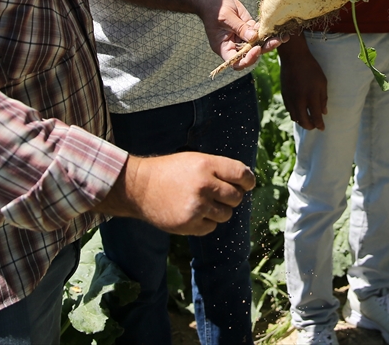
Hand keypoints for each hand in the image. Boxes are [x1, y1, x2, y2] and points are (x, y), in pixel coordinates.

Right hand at [100, 152, 255, 235]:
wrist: (139, 187)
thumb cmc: (169, 171)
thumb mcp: (194, 160)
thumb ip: (219, 169)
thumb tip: (247, 181)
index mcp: (207, 165)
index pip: (242, 174)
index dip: (248, 181)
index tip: (247, 184)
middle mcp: (204, 185)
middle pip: (237, 197)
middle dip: (231, 197)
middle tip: (217, 194)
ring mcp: (197, 206)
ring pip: (226, 214)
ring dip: (219, 211)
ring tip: (202, 204)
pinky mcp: (189, 224)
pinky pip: (211, 227)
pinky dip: (205, 222)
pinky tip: (192, 213)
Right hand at [197, 0, 278, 68]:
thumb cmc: (214, 9)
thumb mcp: (226, 18)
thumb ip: (240, 28)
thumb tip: (254, 38)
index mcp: (224, 48)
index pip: (236, 62)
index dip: (248, 59)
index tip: (256, 49)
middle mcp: (234, 46)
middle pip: (250, 54)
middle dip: (264, 49)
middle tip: (277, 41)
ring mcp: (242, 38)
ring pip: (257, 44)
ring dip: (269, 41)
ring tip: (283, 36)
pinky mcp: (248, 28)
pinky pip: (259, 33)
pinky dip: (268, 31)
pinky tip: (278, 28)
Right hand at [278, 35, 328, 129]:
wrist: (294, 58)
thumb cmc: (312, 69)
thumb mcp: (323, 82)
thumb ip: (323, 98)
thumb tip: (324, 112)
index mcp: (311, 97)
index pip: (316, 117)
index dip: (320, 125)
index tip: (323, 128)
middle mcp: (299, 101)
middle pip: (304, 121)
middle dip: (310, 126)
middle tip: (315, 126)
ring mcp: (290, 99)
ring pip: (295, 117)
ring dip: (302, 121)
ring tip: (308, 120)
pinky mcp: (284, 95)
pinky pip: (289, 110)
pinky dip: (295, 114)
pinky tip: (300, 111)